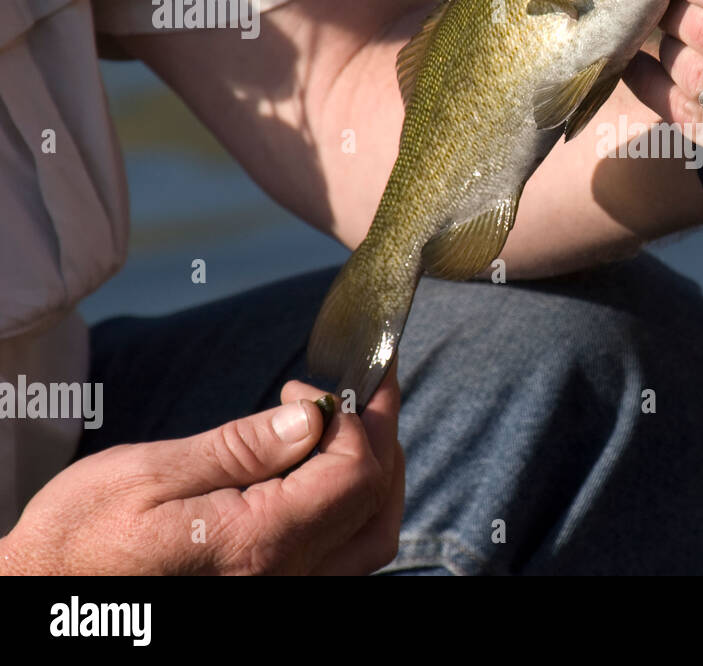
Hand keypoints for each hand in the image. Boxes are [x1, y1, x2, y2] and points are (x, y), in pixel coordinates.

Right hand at [0, 368, 402, 574]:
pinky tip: (326, 471)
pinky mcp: (275, 596)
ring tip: (350, 424)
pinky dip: (355, 508)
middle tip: (360, 390)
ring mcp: (285, 594)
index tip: (325, 380)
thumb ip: (242, 447)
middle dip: (381, 436)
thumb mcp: (150, 475)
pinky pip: (345, 558)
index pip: (355, 473)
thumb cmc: (81, 538)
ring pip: (372, 537)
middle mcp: (286, 579)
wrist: (45, 597)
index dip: (359, 416)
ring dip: (376, 474)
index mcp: (259, 544)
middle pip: (376, 503)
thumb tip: (313, 416)